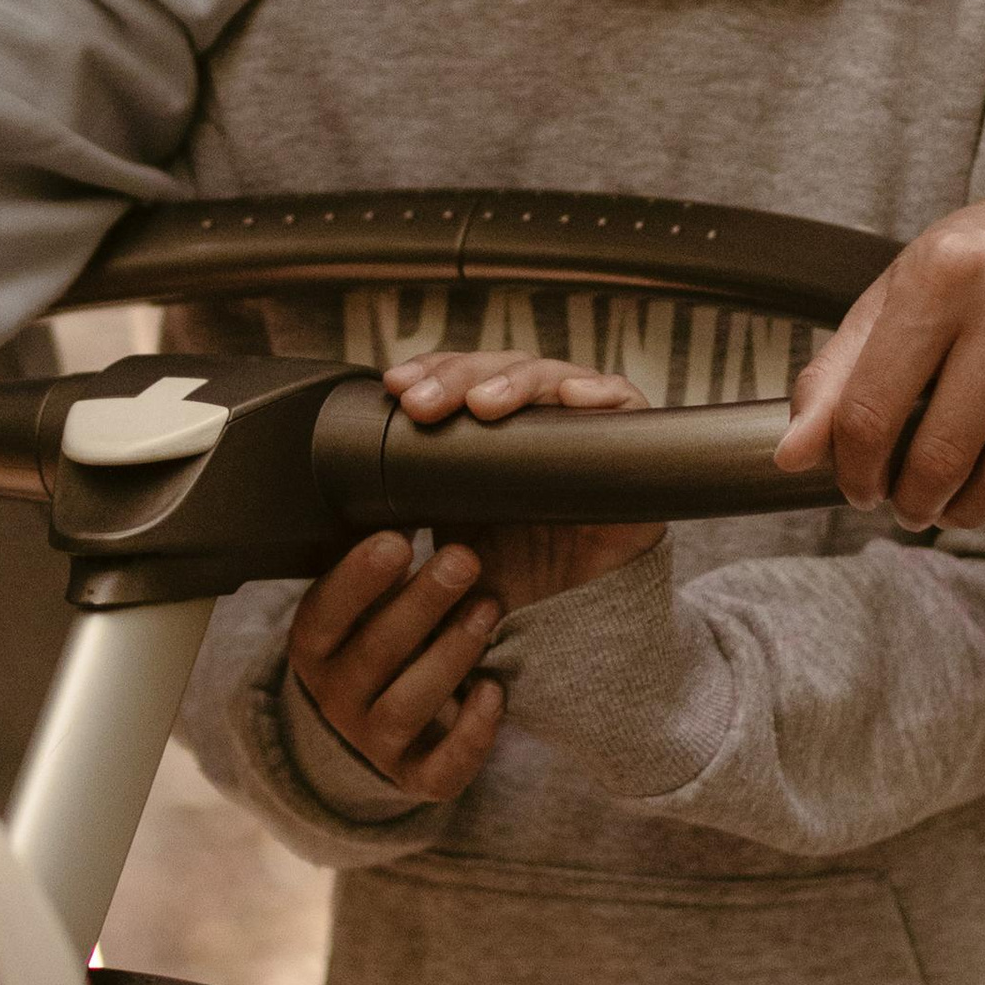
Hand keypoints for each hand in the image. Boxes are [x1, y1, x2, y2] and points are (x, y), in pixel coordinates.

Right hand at [290, 528, 506, 795]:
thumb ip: (378, 565)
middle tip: (464, 559)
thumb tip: (410, 499)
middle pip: (375, 653)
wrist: (363, 728)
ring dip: (451, 654)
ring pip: (407, 706)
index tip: (399, 540)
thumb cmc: (372, 639)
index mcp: (315, 645)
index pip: (325, 611)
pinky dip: (471, 733)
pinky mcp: (416, 777)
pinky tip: (495, 689)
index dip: (359, 578)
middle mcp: (337, 697)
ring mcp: (374, 743)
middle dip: (422, 603)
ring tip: (489, 608)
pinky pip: (442, 768)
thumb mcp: (359, 603)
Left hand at [386, 347, 663, 610]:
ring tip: (484, 403)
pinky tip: (575, 396)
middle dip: (457, 378)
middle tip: (423, 403)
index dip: (431, 372)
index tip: (396, 387)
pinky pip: (623, 402)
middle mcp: (537, 412)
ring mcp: (583, 420)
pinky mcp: (632, 439)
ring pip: (551, 376)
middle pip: (498, 370)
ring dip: (514, 383)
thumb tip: (351, 494)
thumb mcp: (450, 538)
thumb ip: (412, 511)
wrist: (576, 615)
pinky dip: (602, 393)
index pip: (460, 376)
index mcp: (492, 424)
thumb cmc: (511, 567)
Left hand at [775, 138, 984, 529]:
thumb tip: (791, 456)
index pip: (873, 409)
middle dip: (912, 501)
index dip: (855, 469)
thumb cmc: (982, 259)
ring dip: (968, 511)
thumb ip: (838, 373)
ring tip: (950, 506)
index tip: (857, 486)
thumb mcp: (898, 291)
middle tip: (905, 506)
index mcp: (941, 273)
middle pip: (944, 451)